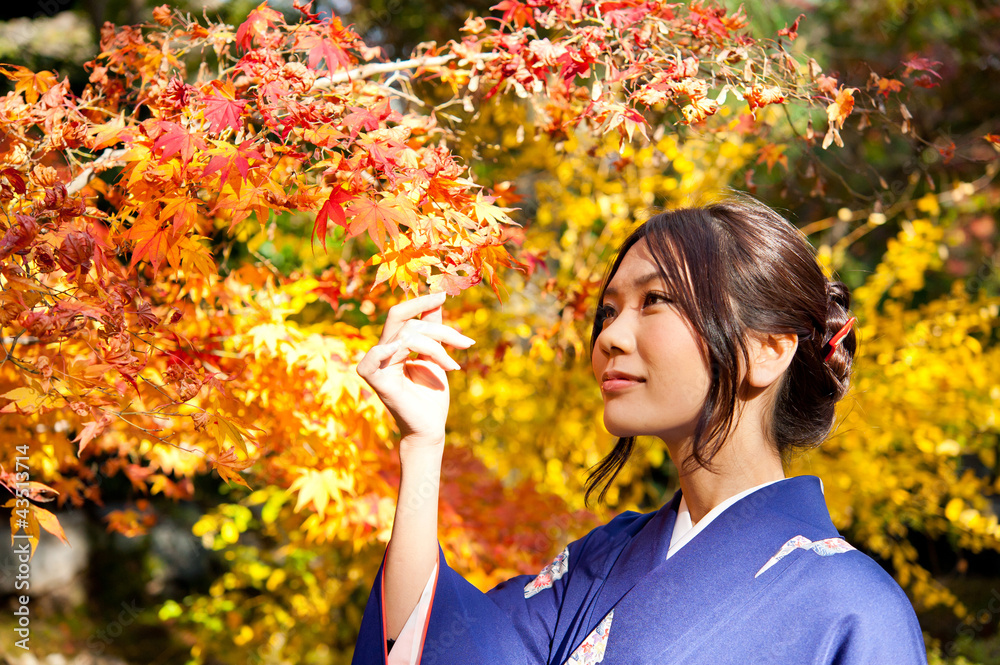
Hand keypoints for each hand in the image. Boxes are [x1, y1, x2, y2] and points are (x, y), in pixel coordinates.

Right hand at [356, 292, 474, 449]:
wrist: (431, 427)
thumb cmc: (432, 395)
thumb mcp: (436, 355)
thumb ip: (432, 328)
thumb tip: (437, 297)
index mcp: (394, 345)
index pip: (402, 314)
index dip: (420, 302)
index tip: (444, 294)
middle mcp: (383, 352)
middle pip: (407, 323)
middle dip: (438, 329)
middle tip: (464, 342)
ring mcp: (377, 366)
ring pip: (406, 336)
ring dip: (437, 348)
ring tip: (453, 367)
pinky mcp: (376, 381)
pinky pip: (375, 357)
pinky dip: (388, 350)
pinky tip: (407, 352)